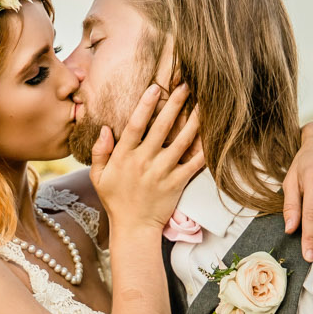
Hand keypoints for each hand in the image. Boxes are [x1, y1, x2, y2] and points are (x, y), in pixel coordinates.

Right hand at [91, 80, 205, 231]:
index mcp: (124, 156)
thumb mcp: (98, 177)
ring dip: (194, 121)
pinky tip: (214, 135)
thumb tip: (105, 129)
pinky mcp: (177, 183)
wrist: (134, 228)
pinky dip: (204, 149)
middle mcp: (144, 161)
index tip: (156, 87)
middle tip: (187, 85)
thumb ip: (100, 152)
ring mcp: (162, 172)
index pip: (135, 124)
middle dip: (176, 104)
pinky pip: (194, 163)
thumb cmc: (116, 201)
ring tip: (205, 103)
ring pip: (182, 141)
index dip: (146, 104)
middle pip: (162, 127)